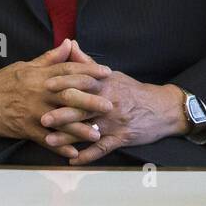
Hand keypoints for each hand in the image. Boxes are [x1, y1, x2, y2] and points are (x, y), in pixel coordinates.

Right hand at [0, 39, 113, 159]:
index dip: (89, 70)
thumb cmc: (2, 81)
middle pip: (68, 95)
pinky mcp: (23, 127)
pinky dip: (58, 147)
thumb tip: (69, 43)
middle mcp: (38, 92)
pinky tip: (73, 154)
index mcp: (40, 75)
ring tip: (97, 134)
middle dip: (90, 100)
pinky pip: (44, 138)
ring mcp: (31, 111)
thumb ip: (50, 58)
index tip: (107, 72)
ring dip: (79, 129)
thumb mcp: (26, 66)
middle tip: (110, 105)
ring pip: (59, 120)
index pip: (68, 70)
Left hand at [41, 41, 186, 164]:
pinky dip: (88, 156)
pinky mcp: (122, 137)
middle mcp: (110, 103)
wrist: (163, 109)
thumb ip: (87, 63)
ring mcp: (115, 122)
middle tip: (42, 118)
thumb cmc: (133, 91)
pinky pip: (103, 148)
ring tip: (50, 142)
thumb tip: (70, 45)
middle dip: (62, 114)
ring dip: (69, 137)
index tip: (46, 85)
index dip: (65, 83)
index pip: (84, 81)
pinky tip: (73, 160)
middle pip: (84, 107)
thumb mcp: (113, 75)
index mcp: (106, 85)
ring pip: (89, 130)